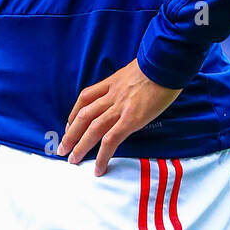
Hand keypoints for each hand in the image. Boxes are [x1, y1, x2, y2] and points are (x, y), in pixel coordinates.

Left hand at [57, 58, 180, 176]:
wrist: (166, 62)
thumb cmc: (158, 64)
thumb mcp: (137, 69)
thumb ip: (129, 82)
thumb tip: (131, 90)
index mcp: (112, 82)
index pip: (85, 98)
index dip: (74, 113)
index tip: (70, 126)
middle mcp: (111, 95)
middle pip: (83, 116)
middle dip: (71, 134)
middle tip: (63, 149)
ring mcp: (119, 107)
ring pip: (92, 129)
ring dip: (80, 146)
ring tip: (73, 160)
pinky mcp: (131, 119)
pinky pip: (111, 140)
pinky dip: (102, 155)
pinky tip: (98, 167)